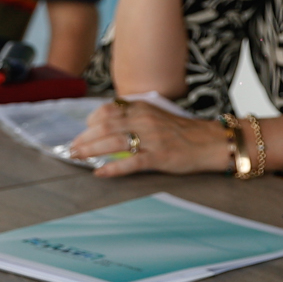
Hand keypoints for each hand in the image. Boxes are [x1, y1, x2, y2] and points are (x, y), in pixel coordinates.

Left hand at [64, 98, 231, 177]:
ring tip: (77, 157)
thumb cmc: (182, 132)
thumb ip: (134, 117)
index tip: (83, 130)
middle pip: (106, 126)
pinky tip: (100, 172)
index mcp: (142, 108)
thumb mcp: (156, 115)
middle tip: (72, 148)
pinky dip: (113, 168)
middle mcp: (144, 120)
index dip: (91, 121)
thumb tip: (108, 125)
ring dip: (91, 150)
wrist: (210, 142)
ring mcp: (151, 139)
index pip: (109, 110)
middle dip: (85, 138)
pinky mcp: (159, 157)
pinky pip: (132, 162)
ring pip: (114, 142)